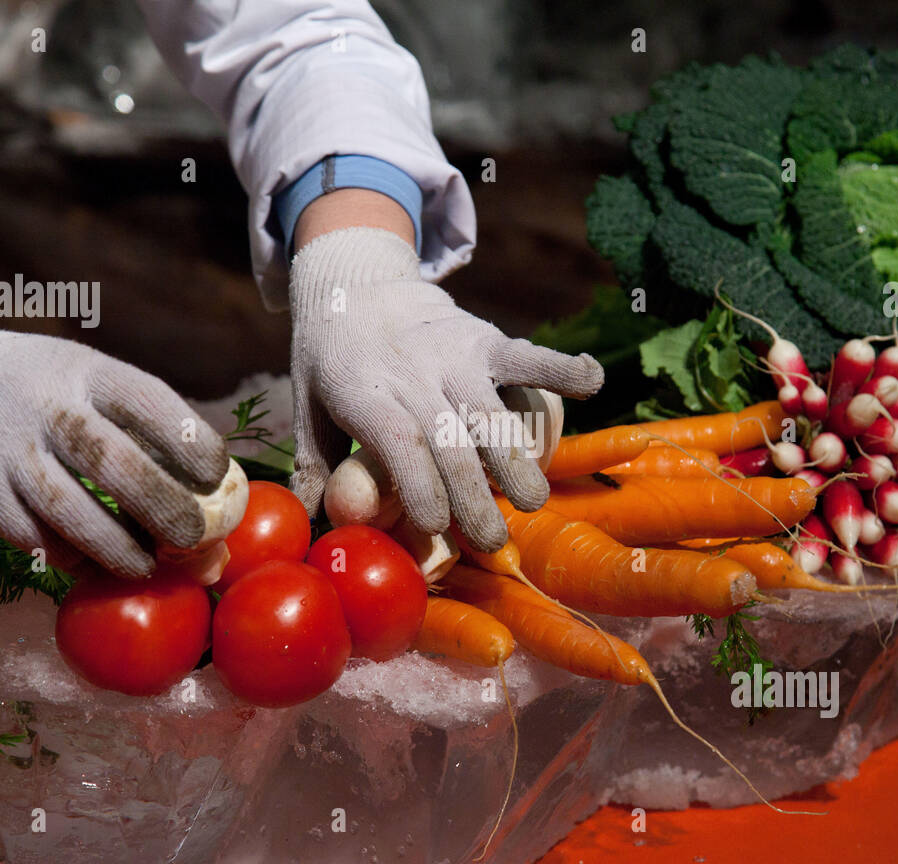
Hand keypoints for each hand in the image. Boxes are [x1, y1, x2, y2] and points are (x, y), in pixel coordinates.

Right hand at [0, 300, 229, 576]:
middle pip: (113, 462)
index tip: (218, 476)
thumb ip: (149, 435)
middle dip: (163, 506)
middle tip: (196, 538)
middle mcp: (47, 408)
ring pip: (71, 510)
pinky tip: (99, 564)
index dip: (190, 442)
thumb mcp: (91, 381)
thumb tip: (215, 505)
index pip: (149, 402)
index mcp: (87, 372)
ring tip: (150, 566)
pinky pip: (35, 538)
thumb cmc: (47, 392)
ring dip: (119, 547)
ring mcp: (9, 452)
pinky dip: (74, 558)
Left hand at [288, 226, 602, 550]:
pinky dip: (560, 366)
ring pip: (491, 411)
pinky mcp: (486, 338)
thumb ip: (314, 467)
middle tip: (493, 542)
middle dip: (474, 495)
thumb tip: (315, 525)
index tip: (436, 526)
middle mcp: (414, 373)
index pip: (400, 443)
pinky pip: (526, 354)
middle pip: (451, 440)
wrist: (357, 286)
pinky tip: (591, 382)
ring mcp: (454, 353)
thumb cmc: (332, 365)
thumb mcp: (307, 410)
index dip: (421, 486)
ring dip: (516, 457)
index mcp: (366, 393)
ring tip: (532, 499)